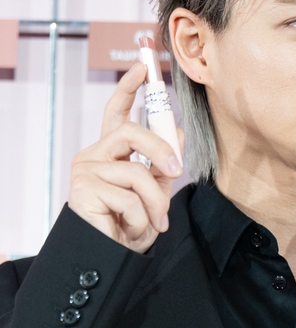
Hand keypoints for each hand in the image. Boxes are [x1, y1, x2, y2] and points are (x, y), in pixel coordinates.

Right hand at [68, 63, 183, 252]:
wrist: (110, 258)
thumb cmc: (128, 227)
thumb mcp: (153, 193)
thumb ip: (163, 164)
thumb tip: (177, 132)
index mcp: (110, 153)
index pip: (116, 113)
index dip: (128, 90)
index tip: (142, 69)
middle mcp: (94, 156)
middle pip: (129, 132)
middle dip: (159, 149)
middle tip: (177, 171)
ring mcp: (86, 171)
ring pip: (136, 170)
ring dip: (154, 200)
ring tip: (154, 221)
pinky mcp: (84, 189)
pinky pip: (129, 197)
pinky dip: (141, 218)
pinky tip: (133, 230)